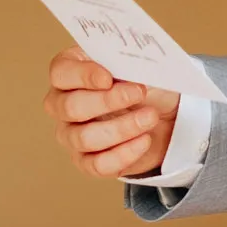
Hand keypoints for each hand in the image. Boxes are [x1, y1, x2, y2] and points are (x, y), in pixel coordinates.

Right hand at [43, 45, 180, 178]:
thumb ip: (127, 62)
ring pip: (83, 138)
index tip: (109, 79)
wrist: (166, 115)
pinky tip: (144, 140)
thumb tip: (124, 69)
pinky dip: (124, 153)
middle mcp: (63, 104)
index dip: (82, 76)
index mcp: (71, 72)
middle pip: (70, 107)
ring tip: (150, 117)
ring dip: (122, 128)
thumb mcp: (140, 65)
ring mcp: (71, 135)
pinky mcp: (87, 161)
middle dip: (108, 101)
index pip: (60, 72)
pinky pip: (97, 164)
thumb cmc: (146, 84)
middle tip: (139, 93)